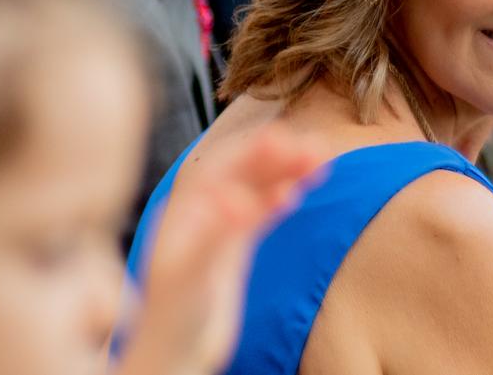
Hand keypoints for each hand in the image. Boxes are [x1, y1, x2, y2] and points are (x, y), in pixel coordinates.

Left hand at [115, 127, 325, 374]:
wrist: (174, 354)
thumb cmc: (172, 318)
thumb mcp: (192, 276)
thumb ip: (214, 237)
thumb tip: (235, 197)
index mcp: (182, 209)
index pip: (222, 169)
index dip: (253, 153)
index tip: (285, 139)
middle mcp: (198, 213)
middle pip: (243, 175)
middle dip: (277, 159)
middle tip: (316, 148)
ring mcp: (217, 229)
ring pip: (256, 192)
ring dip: (285, 175)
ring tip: (319, 161)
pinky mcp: (233, 249)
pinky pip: (260, 215)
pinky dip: (279, 200)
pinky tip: (298, 190)